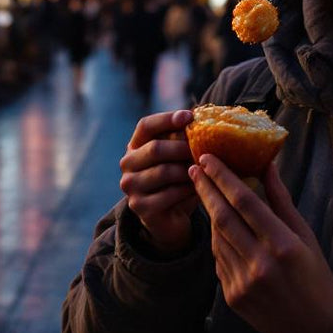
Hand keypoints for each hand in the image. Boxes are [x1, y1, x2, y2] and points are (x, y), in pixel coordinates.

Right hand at [119, 109, 196, 253]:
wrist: (169, 216)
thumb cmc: (177, 178)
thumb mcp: (178, 155)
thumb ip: (182, 138)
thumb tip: (202, 116)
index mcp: (135, 145)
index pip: (145, 125)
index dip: (167, 119)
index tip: (190, 117)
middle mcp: (127, 163)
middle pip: (155, 148)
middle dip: (183, 148)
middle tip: (204, 150)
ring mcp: (131, 186)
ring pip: (164, 172)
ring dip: (188, 170)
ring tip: (204, 170)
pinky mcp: (140, 206)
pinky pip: (169, 194)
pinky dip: (187, 190)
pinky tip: (198, 188)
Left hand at [189, 155, 332, 332]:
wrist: (316, 330)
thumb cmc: (316, 278)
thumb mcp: (305, 235)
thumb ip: (282, 200)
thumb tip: (267, 165)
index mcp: (282, 245)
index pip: (244, 202)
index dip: (223, 177)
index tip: (208, 158)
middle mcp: (260, 264)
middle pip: (222, 217)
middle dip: (205, 189)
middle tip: (193, 168)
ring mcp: (243, 282)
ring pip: (217, 238)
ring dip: (209, 213)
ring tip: (206, 194)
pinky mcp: (232, 297)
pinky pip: (218, 260)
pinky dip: (218, 240)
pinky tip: (220, 229)